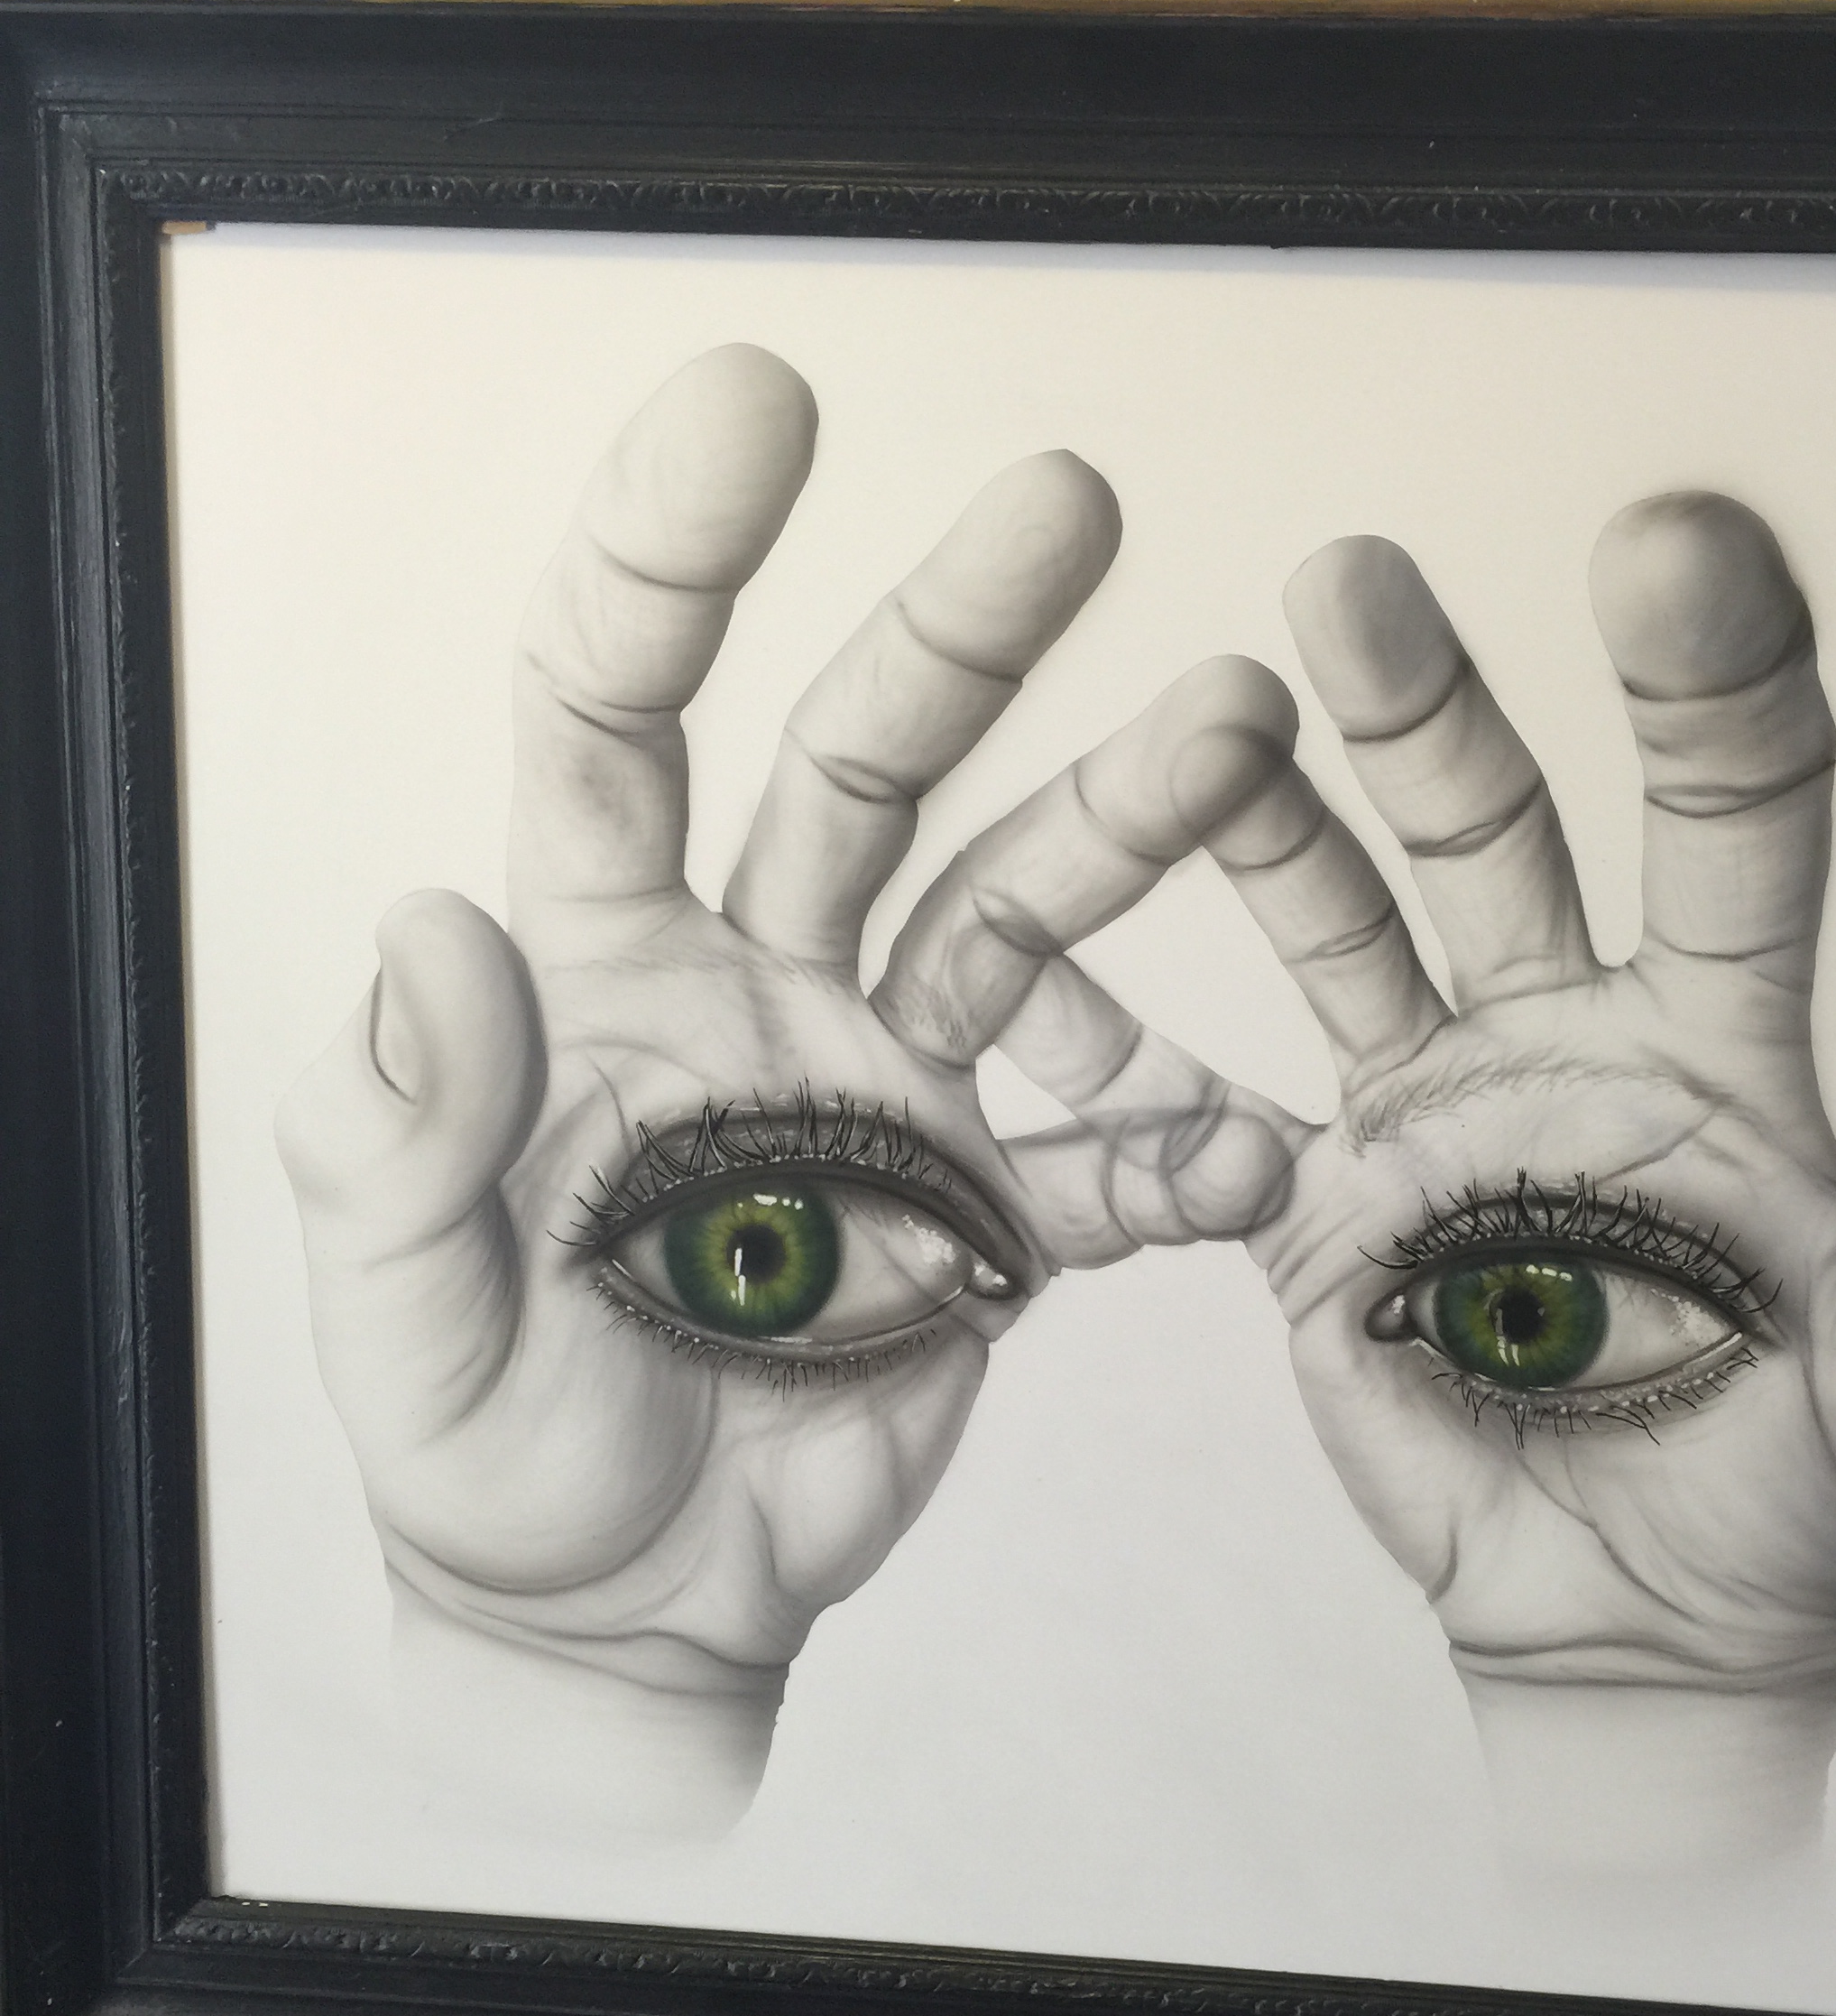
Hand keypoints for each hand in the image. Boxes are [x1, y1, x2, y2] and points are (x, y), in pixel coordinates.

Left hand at [278, 346, 1295, 1831]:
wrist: (635, 1607)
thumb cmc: (497, 1456)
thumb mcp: (407, 1325)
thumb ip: (401, 1145)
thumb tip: (432, 929)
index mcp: (593, 969)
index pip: (611, 716)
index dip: (666, 559)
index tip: (760, 407)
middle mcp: (756, 980)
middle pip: (855, 762)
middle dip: (956, 629)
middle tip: (1069, 500)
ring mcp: (888, 1081)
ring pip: (1015, 908)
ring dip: (1124, 818)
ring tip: (1241, 725)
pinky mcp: (988, 1207)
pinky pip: (1108, 1160)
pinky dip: (1184, 1156)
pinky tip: (1254, 1154)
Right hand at [1177, 496, 1835, 1868]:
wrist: (1640, 1628)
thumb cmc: (1793, 1496)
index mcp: (1721, 1041)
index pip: (1738, 817)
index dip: (1717, 680)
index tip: (1674, 551)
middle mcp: (1563, 1034)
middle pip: (1492, 829)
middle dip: (1431, 704)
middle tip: (1356, 580)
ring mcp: (1428, 1108)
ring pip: (1335, 923)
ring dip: (1263, 818)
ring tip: (1203, 723)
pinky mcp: (1315, 1209)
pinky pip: (1195, 1111)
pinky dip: (1111, 1043)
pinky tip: (1034, 958)